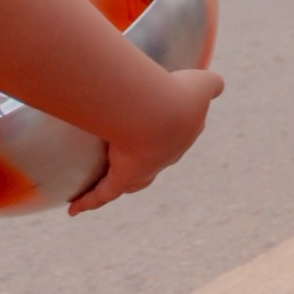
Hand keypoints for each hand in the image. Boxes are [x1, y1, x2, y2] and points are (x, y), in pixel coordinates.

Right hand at [67, 67, 224, 215]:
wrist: (159, 114)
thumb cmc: (178, 95)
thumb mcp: (202, 83)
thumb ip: (213, 83)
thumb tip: (218, 85)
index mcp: (184, 132)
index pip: (183, 133)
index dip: (178, 131)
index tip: (170, 126)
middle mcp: (166, 155)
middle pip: (158, 161)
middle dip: (151, 159)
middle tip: (140, 156)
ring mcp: (145, 170)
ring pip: (132, 181)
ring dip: (120, 182)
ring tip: (110, 182)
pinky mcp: (123, 178)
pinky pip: (103, 194)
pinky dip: (88, 202)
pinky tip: (74, 210)